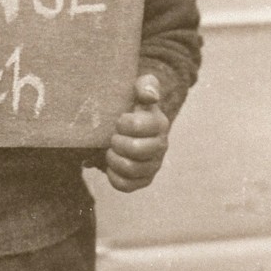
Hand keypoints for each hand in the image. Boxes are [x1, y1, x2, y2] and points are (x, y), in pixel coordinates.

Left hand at [105, 74, 168, 191]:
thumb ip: (146, 85)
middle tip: (112, 136)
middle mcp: (160, 146)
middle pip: (136, 150)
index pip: (139, 126)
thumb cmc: (132, 105)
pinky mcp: (143, 180)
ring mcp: (153, 165)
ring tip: (111, 150)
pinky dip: (114, 176)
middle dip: (117, 142)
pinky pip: (126, 186)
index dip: (124, 123)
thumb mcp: (139, 89)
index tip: (119, 119)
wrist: (127, 124)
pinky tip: (111, 166)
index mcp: (158, 123)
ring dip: (114, 159)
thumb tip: (150, 96)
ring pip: (130, 169)